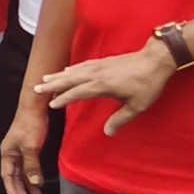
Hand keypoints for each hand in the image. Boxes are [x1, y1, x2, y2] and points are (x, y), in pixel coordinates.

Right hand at [0, 103, 50, 193]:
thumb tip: (34, 182)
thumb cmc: (29, 126)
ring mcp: (19, 150)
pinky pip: (29, 165)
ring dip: (28, 184)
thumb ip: (32, 166)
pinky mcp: (28, 147)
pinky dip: (33, 174)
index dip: (12, 188)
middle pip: (14, 176)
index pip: (7, 175)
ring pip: (22, 172)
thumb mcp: (30, 147)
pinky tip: (39, 181)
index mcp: (7, 154)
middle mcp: (11, 154)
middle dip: (20, 189)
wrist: (35, 108)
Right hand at [33, 44, 178, 135]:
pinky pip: (83, 65)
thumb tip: (107, 133)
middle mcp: (97, 74)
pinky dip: (72, 68)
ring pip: (75, 71)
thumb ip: (120, 119)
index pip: (78, 92)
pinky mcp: (105, 61)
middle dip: (53, 84)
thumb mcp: (137, 106)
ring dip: (59, 75)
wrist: (156, 60)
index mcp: (102, 85)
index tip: (52, 104)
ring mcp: (100, 65)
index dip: (64, 99)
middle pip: (70, 79)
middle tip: (37, 87)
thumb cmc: (148, 84)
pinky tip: (68, 70)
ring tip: (46, 78)